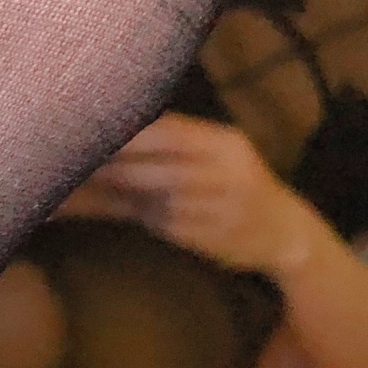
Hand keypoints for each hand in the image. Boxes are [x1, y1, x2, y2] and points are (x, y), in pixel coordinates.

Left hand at [59, 113, 316, 273]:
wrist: (284, 232)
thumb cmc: (234, 188)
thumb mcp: (216, 158)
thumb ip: (171, 146)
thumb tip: (111, 131)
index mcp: (227, 144)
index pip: (172, 132)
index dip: (130, 135)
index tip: (92, 133)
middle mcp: (231, 172)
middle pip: (164, 167)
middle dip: (121, 167)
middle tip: (83, 165)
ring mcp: (226, 207)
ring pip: (164, 199)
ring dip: (131, 195)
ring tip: (104, 188)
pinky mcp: (217, 236)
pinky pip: (170, 225)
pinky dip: (150, 218)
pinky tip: (143, 213)